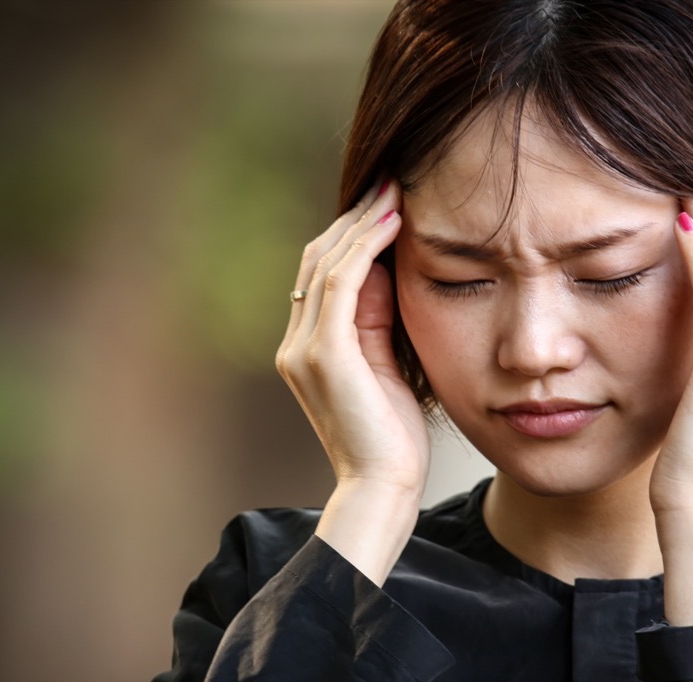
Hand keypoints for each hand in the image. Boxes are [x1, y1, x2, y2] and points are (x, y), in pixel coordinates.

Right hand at [276, 179, 429, 496]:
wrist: (382, 488)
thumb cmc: (393, 439)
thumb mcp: (386, 371)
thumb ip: (377, 325)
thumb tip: (388, 273)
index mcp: (306, 350)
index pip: (321, 274)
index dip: (351, 234)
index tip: (388, 203)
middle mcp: (295, 345)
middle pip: (317, 260)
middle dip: (356, 217)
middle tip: (392, 182)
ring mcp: (304, 349)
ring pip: (326, 263)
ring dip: (363, 222)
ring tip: (397, 190)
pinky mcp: (325, 355)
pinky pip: (341, 283)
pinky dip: (366, 247)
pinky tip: (394, 223)